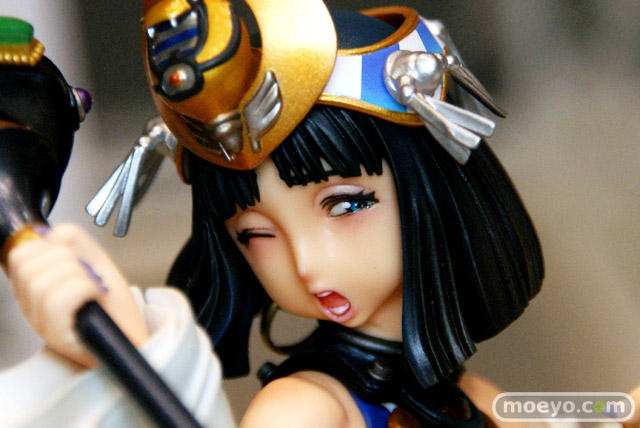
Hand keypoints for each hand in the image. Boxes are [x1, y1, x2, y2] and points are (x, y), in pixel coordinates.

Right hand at [7, 223, 147, 366]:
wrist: (131, 341)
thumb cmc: (115, 308)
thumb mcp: (96, 264)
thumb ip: (75, 242)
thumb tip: (53, 232)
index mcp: (34, 286)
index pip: (20, 254)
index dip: (51, 246)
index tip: (74, 260)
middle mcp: (30, 306)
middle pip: (26, 263)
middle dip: (65, 259)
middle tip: (86, 276)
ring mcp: (40, 323)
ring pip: (40, 280)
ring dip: (77, 276)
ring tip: (92, 289)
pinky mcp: (55, 336)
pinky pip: (56, 297)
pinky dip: (82, 288)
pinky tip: (93, 296)